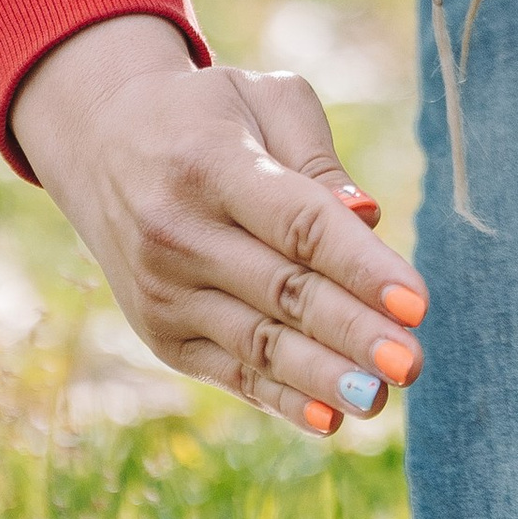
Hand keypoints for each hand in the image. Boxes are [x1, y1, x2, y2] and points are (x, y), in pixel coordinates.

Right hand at [10, 14, 424, 435]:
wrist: (99, 143)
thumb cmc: (207, 115)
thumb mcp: (262, 100)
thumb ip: (317, 157)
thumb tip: (367, 217)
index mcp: (211, 164)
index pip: (299, 225)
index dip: (361, 266)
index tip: (418, 301)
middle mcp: (177, 233)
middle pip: (283, 292)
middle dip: (353, 333)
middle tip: (411, 362)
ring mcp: (162, 291)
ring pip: (258, 343)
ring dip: (323, 376)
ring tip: (381, 397)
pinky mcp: (160, 334)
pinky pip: (231, 372)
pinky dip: (281, 398)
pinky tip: (329, 418)